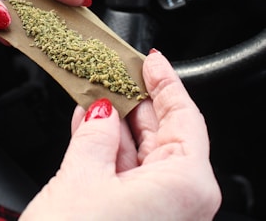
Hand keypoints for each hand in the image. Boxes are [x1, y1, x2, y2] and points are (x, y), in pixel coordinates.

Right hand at [21, 51, 221, 220]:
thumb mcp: (81, 178)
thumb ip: (95, 135)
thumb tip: (101, 111)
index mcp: (185, 186)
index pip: (184, 116)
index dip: (167, 82)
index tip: (152, 61)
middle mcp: (178, 200)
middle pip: (162, 131)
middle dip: (135, 100)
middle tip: (114, 73)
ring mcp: (155, 210)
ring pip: (139, 150)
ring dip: (115, 121)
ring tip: (94, 93)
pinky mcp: (133, 216)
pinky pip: (124, 170)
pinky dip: (106, 146)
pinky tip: (88, 124)